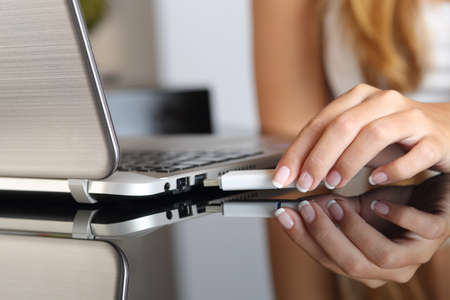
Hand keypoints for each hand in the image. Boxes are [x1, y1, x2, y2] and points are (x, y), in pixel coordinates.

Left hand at [271, 83, 449, 190]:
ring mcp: (410, 117)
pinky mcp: (435, 137)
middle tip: (305, 184)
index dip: (298, 151)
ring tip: (333, 183)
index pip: (319, 123)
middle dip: (318, 157)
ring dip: (349, 161)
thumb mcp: (356, 139)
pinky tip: (375, 182)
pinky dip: (392, 169)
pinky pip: (414, 153)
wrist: (447, 131)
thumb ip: (328, 150)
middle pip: (342, 126)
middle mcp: (382, 101)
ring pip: (374, 134)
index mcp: (357, 99)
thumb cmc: (394, 138)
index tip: (282, 177)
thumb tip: (293, 172)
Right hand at [274, 175, 449, 287]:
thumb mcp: (354, 209)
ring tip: (336, 203)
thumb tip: (297, 206)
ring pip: (382, 256)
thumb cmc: (391, 206)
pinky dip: (396, 216)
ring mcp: (415, 254)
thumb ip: (330, 212)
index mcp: (365, 265)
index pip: (328, 261)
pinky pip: (419, 230)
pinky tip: (376, 202)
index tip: (285, 214)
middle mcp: (389, 268)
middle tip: (307, 207)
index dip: (303, 238)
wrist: (430, 195)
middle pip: (352, 265)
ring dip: (354, 228)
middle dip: (325, 235)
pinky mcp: (437, 232)